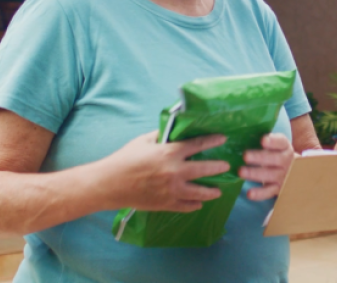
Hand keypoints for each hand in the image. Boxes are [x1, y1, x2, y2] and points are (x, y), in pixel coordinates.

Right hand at [98, 131, 229, 212]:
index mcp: (169, 153)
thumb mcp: (144, 141)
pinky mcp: (165, 203)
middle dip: (219, 168)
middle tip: (227, 167)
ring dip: (211, 191)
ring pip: (199, 192)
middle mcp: (174, 171)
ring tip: (219, 191)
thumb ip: (162, 135)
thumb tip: (175, 129)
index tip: (223, 139)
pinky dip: (194, 205)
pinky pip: (185, 206)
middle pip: (204, 169)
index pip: (198, 145)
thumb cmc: (125, 159)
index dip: (212, 141)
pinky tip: (199, 204)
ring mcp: (171, 190)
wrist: (109, 184)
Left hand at [240, 133, 293, 200]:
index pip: (281, 142)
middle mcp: (286, 161)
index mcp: (285, 147)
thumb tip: (244, 131)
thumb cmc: (278, 155)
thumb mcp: (277, 146)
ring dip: (255, 174)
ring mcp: (283, 176)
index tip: (262, 140)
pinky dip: (259, 193)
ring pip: (270, 175)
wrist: (296, 173)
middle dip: (259, 157)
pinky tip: (249, 193)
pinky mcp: (279, 189)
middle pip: (274, 159)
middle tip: (245, 155)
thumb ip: (266, 140)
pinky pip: (269, 192)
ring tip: (240, 171)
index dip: (272, 141)